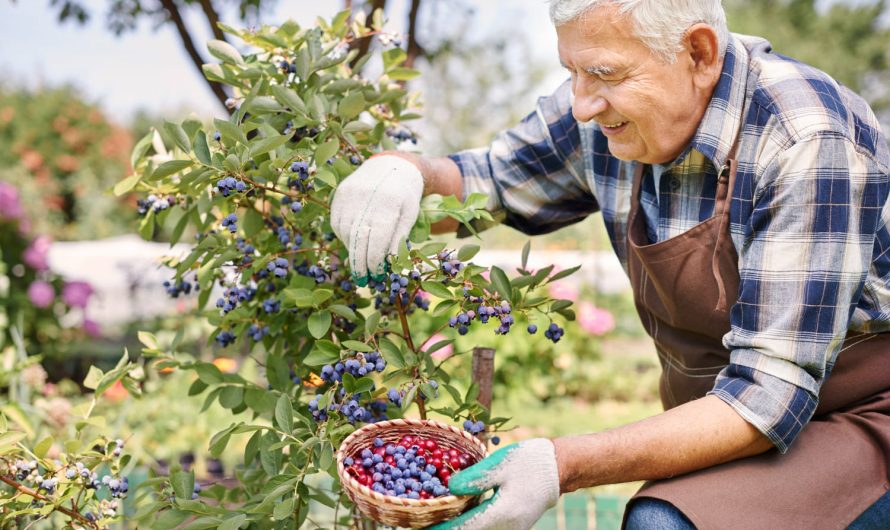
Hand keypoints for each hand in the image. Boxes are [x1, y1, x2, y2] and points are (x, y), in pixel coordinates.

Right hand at [330, 155, 422, 284]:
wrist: (392, 165)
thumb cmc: (405, 195)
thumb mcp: (409, 215)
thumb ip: (398, 238)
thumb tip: (388, 264)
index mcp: (389, 203)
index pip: (377, 240)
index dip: (375, 262)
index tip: (376, 276)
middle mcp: (367, 197)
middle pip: (358, 239)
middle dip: (360, 263)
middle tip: (363, 280)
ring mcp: (350, 194)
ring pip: (345, 232)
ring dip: (352, 251)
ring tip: (360, 262)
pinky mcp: (340, 193)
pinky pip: (337, 222)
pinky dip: (344, 237)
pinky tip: (353, 243)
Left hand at [428, 439, 559, 529]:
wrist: (558, 468)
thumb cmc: (529, 462)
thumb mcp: (500, 464)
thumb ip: (475, 478)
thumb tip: (449, 488)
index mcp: (501, 514)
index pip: (463, 528)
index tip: (421, 528)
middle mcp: (506, 528)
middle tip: (423, 523)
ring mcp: (511, 529)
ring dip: (459, 528)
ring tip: (437, 520)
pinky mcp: (513, 526)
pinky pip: (486, 529)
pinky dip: (470, 525)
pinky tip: (457, 516)